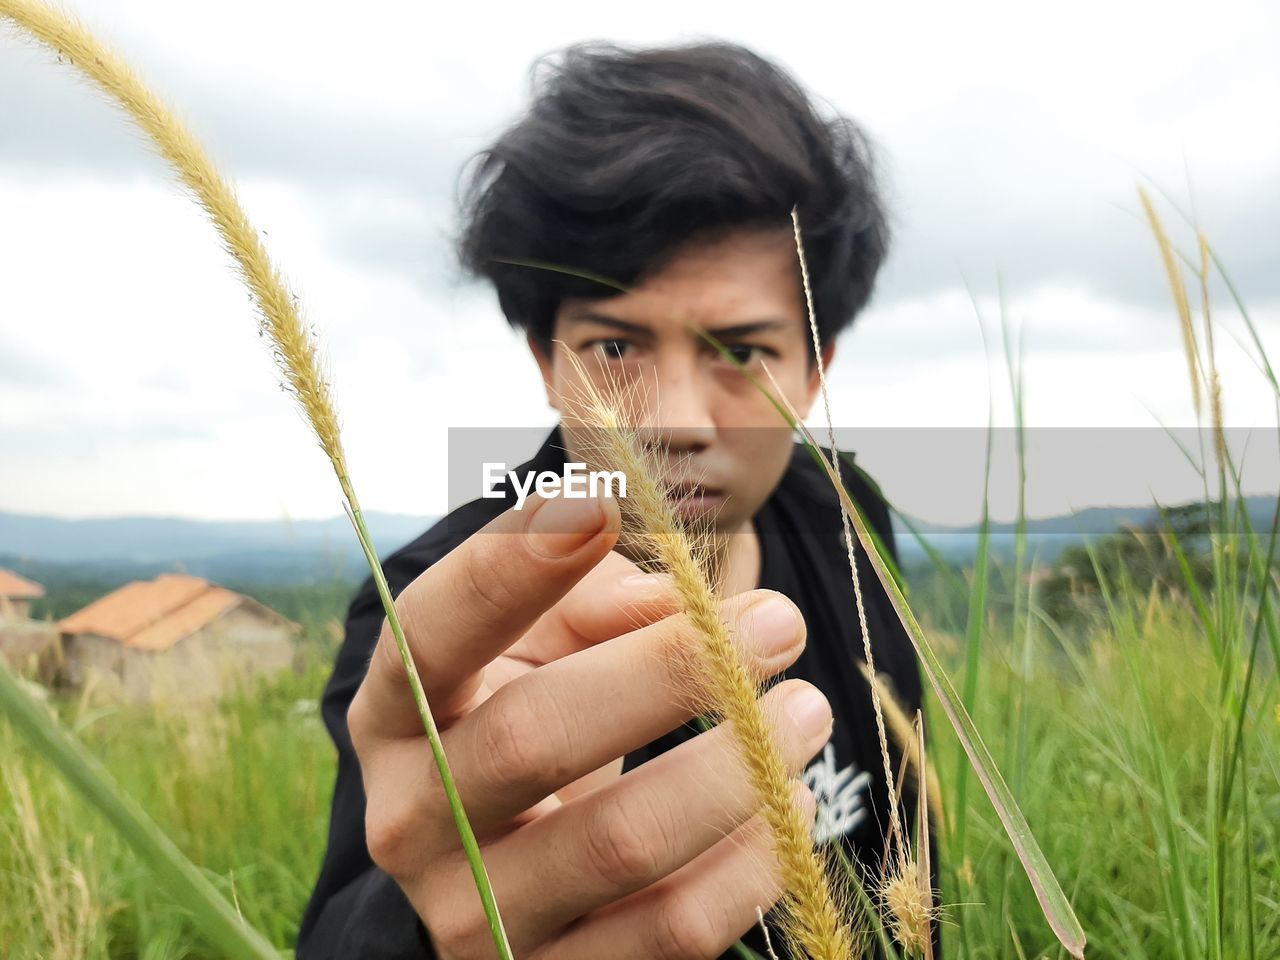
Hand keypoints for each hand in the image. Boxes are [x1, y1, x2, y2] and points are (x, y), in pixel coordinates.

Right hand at [347, 492, 832, 958]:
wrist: (508, 868)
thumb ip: (594, 596)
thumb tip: (679, 605)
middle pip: (532, 737)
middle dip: (668, 669)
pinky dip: (750, 863)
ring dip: (735, 767)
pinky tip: (789, 804)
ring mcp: (472, 918)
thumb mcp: (541, 644)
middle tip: (778, 622)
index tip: (602, 505)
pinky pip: (670, 930)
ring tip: (806, 709)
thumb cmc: (537, 713)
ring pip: (618, 842)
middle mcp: (409, 819)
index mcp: (393, 713)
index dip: (508, 567)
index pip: (427, 635)